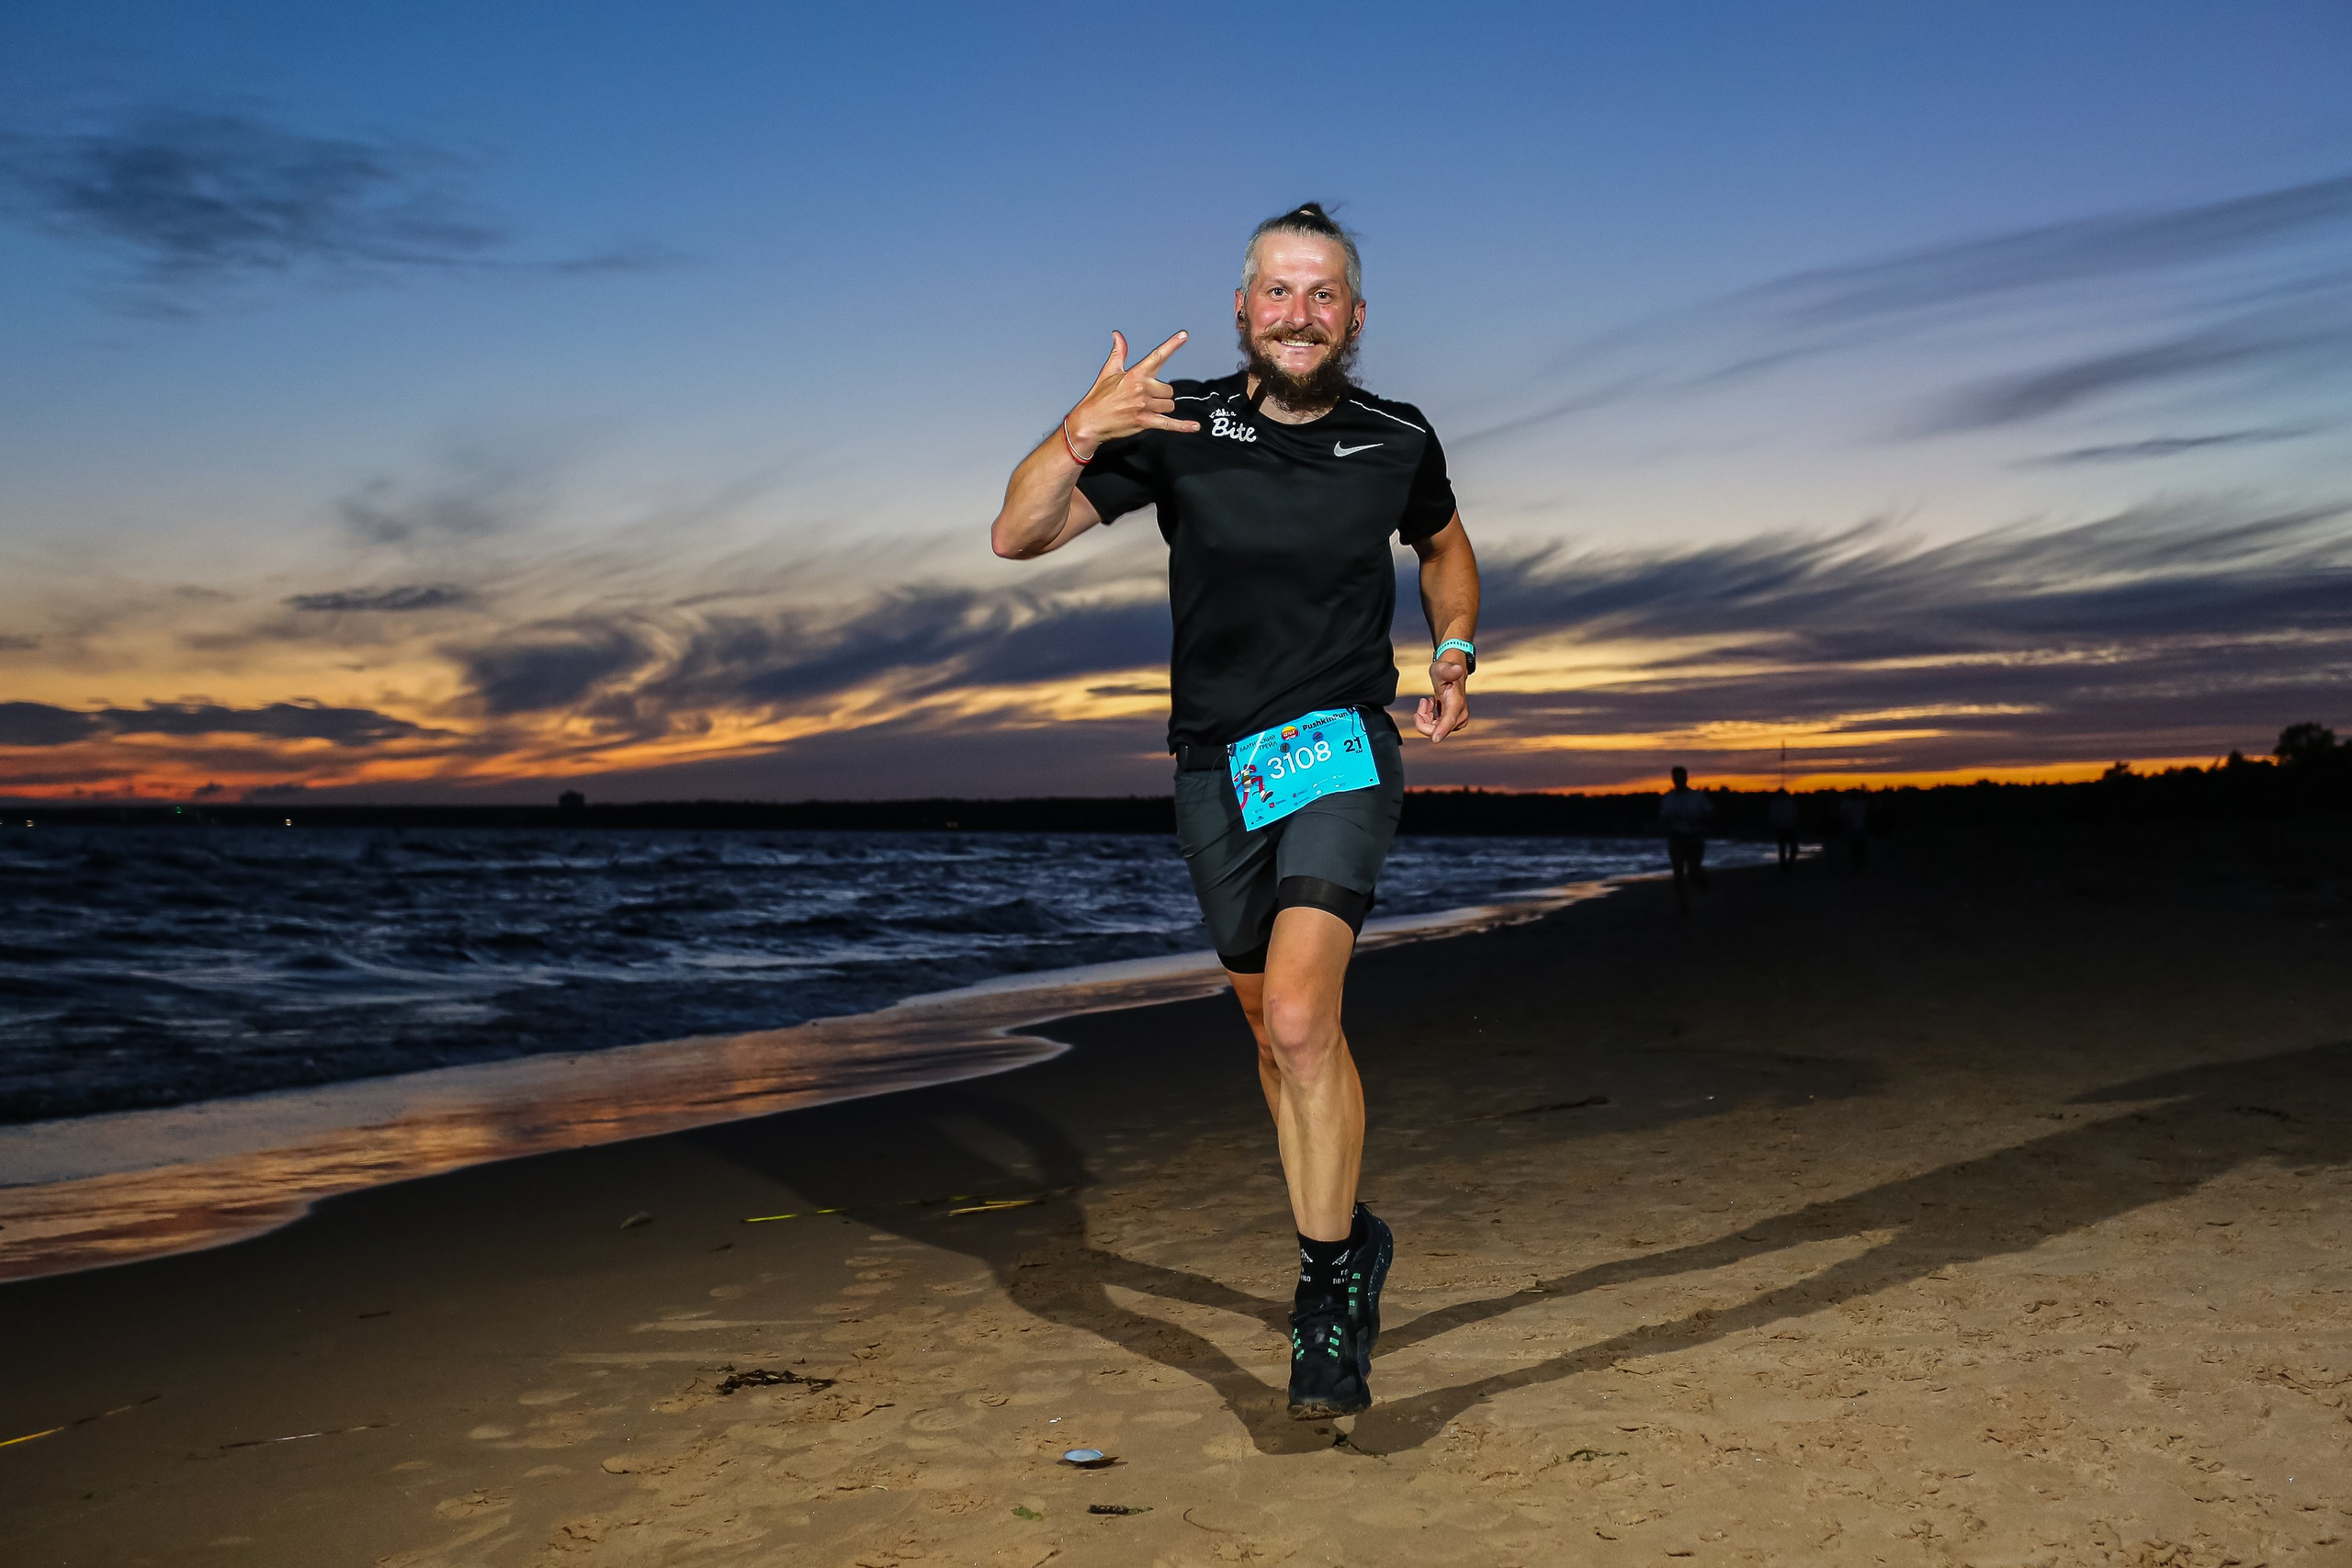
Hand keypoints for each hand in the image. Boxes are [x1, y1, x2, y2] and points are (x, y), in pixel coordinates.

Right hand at [1065, 331, 1198, 453]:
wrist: (1090, 421)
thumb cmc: (1099, 397)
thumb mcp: (1108, 372)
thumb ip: (1119, 353)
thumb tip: (1117, 335)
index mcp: (1135, 374)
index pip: (1157, 356)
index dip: (1172, 344)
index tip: (1184, 335)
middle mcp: (1142, 388)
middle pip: (1168, 389)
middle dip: (1161, 394)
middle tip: (1144, 398)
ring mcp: (1144, 406)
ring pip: (1169, 405)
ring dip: (1162, 408)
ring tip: (1145, 409)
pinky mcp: (1144, 421)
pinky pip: (1169, 424)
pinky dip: (1183, 426)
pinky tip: (1194, 426)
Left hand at [1416, 653, 1468, 741]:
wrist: (1452, 672)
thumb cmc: (1446, 670)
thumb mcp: (1442, 668)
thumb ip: (1448, 670)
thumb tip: (1457, 669)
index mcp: (1457, 704)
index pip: (1449, 720)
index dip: (1442, 730)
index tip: (1435, 739)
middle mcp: (1459, 715)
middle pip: (1436, 730)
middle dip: (1424, 719)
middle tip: (1424, 701)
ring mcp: (1456, 721)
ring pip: (1434, 730)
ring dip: (1426, 717)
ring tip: (1428, 701)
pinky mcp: (1452, 723)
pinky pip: (1435, 728)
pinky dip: (1428, 718)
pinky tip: (1431, 705)